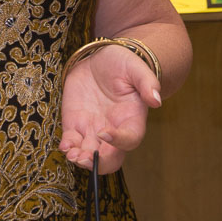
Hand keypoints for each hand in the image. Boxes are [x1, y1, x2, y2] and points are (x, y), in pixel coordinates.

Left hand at [59, 44, 161, 173]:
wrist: (100, 59)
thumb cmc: (122, 63)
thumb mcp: (135, 68)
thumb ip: (147, 82)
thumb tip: (156, 100)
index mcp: (131, 119)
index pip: (130, 139)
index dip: (118, 141)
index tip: (103, 132)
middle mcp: (113, 129)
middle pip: (110, 157)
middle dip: (98, 161)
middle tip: (84, 157)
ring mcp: (93, 129)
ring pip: (89, 154)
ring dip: (80, 159)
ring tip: (72, 154)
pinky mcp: (76, 124)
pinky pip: (72, 141)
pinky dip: (68, 147)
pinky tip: (64, 146)